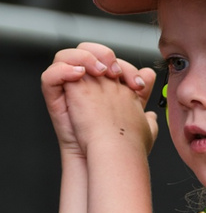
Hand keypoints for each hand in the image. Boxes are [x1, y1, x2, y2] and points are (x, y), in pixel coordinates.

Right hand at [41, 42, 155, 156]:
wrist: (105, 161)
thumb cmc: (119, 142)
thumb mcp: (135, 113)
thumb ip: (140, 93)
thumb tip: (149, 73)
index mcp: (102, 83)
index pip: (109, 59)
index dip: (124, 66)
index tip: (138, 84)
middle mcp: (84, 83)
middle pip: (86, 50)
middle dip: (102, 54)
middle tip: (115, 72)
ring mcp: (68, 89)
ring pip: (65, 56)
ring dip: (83, 58)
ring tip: (99, 72)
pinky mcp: (54, 99)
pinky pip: (49, 77)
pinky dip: (62, 71)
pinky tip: (79, 75)